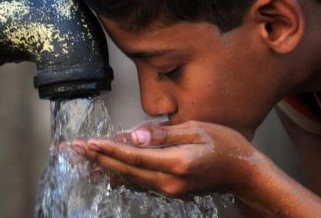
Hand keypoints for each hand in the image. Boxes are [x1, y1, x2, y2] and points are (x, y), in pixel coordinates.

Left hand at [72, 121, 261, 196]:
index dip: (109, 149)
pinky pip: (140, 183)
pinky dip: (121, 175)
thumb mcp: (198, 129)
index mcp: (177, 162)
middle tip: (76, 150)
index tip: (88, 143)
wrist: (244, 174)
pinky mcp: (171, 191)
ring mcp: (169, 189)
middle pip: (125, 170)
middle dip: (98, 159)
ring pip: (129, 178)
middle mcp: (169, 181)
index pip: (134, 155)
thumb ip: (163, 134)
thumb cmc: (227, 147)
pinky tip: (108, 171)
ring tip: (84, 159)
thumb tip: (136, 135)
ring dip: (106, 167)